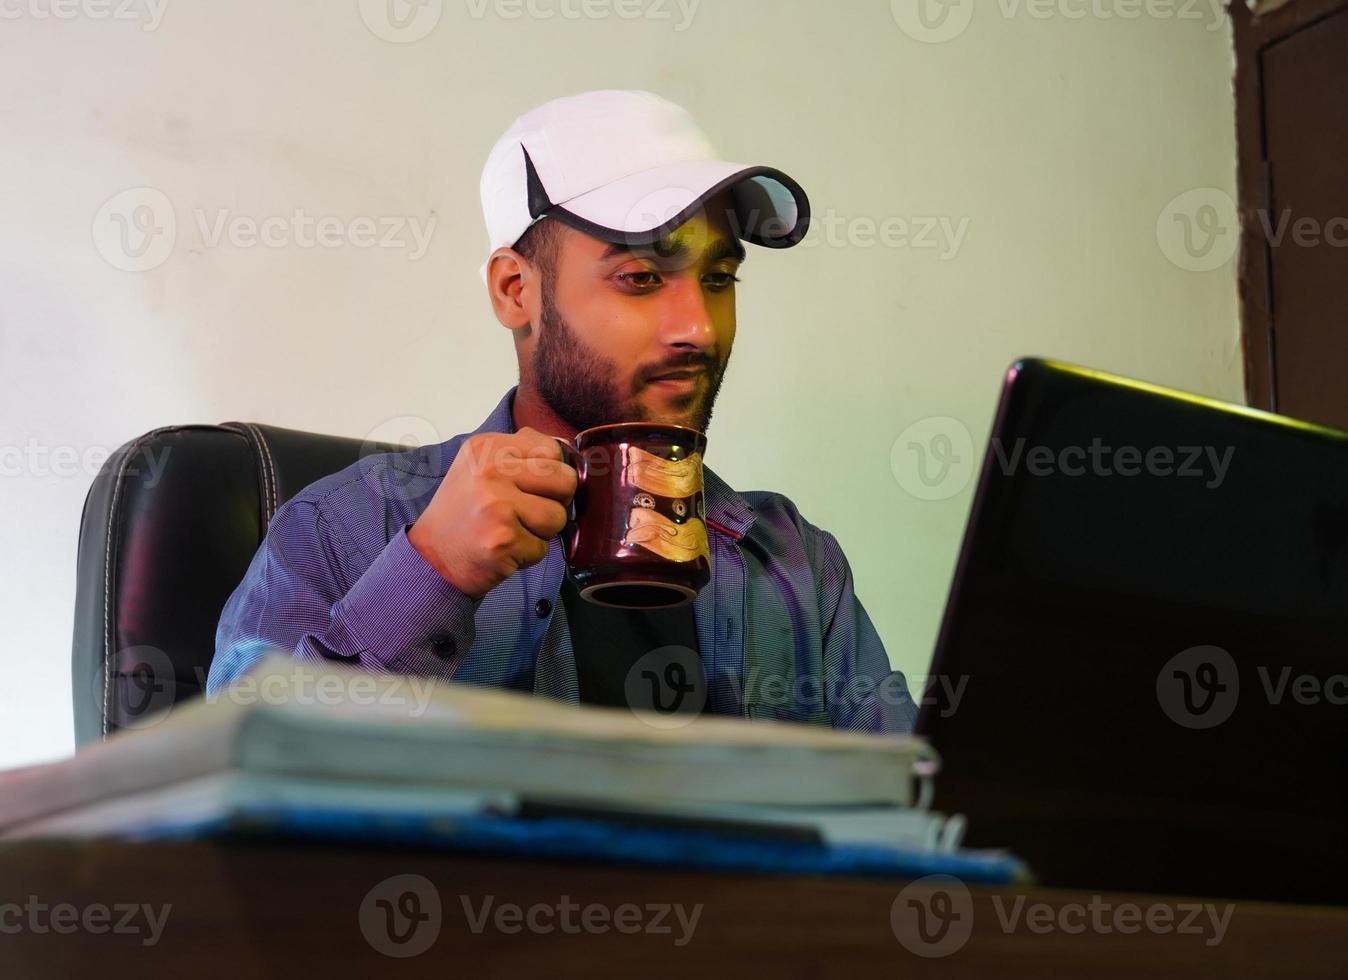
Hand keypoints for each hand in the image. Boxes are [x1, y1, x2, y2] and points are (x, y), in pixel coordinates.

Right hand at [408, 427, 575, 598]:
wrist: (432, 555)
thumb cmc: (465, 511)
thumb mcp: (482, 465)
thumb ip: (522, 450)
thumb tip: (565, 448)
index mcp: (487, 447)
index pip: (552, 451)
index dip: (551, 474)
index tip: (527, 487)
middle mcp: (490, 471)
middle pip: (565, 482)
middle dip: (554, 502)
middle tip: (524, 512)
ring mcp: (497, 505)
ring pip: (558, 517)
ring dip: (541, 532)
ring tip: (511, 530)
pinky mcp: (503, 539)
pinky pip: (542, 547)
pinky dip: (528, 554)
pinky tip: (504, 548)